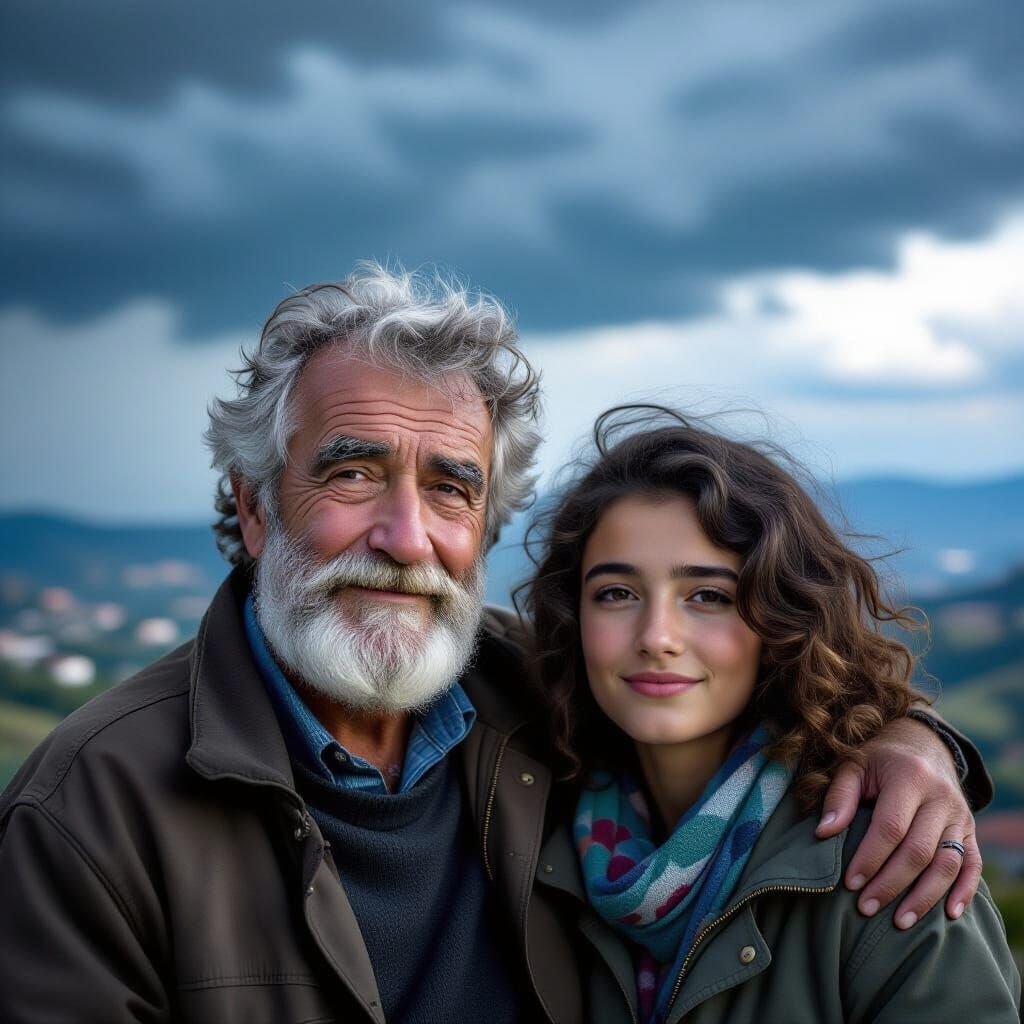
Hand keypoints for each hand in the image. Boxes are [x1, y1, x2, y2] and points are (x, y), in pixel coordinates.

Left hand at [815, 716, 979, 927]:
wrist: (922, 745)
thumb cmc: (878, 760)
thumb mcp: (854, 765)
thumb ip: (839, 796)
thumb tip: (823, 832)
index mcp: (910, 776)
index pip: (890, 827)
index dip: (870, 858)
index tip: (849, 883)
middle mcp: (940, 797)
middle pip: (918, 850)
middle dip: (891, 884)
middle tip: (865, 908)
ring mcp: (960, 815)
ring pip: (947, 863)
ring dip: (925, 897)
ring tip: (899, 922)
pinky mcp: (970, 830)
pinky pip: (972, 865)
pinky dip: (964, 892)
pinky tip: (950, 916)